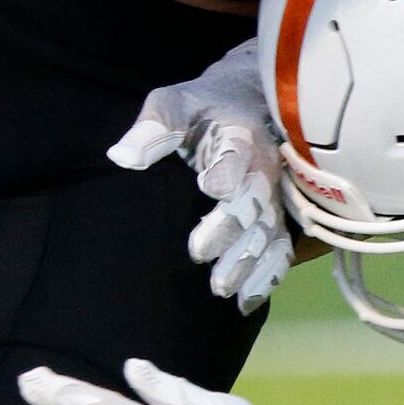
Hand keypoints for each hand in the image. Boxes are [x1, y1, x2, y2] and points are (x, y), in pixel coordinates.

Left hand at [107, 41, 292, 311]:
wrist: (248, 105)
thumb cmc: (202, 108)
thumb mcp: (175, 102)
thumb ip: (154, 126)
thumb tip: (122, 157)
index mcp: (239, 133)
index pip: (236, 151)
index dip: (227, 169)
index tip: (211, 187)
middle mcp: (263, 167)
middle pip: (254, 200)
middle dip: (229, 227)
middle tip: (197, 252)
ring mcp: (274, 196)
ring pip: (268, 231)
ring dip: (247, 260)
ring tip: (221, 288)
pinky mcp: (277, 219)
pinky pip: (281, 250)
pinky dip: (267, 276)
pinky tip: (245, 302)